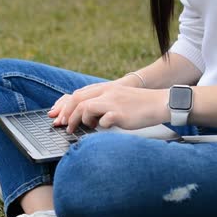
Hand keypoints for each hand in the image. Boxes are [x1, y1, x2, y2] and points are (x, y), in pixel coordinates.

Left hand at [48, 83, 169, 132]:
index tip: (57, 116)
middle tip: (63, 125)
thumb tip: (85, 116)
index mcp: (105, 88)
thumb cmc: (139, 104)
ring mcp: (113, 102)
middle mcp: (107, 93)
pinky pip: (102, 120)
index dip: (65, 106)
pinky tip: (102, 128)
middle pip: (78, 100)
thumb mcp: (117, 98)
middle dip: (67, 114)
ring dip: (79, 120)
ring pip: (86, 108)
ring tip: (81, 128)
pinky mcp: (120, 113)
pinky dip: (99, 126)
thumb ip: (102, 103)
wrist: (160, 103)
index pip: (78, 94)